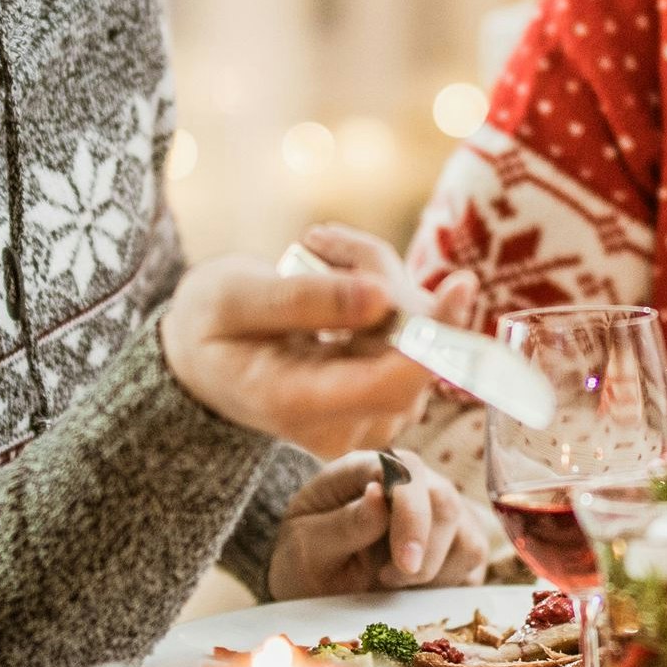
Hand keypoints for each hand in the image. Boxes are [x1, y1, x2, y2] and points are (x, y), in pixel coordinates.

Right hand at [160, 224, 478, 458]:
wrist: (206, 357)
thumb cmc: (211, 323)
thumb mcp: (235, 296)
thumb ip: (302, 299)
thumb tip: (382, 297)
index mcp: (294, 405)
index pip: (387, 386)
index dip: (430, 338)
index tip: (459, 285)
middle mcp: (340, 425)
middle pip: (410, 352)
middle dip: (385, 279)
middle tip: (320, 241)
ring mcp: (367, 416)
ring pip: (417, 337)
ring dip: (382, 278)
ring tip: (318, 252)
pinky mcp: (385, 396)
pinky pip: (414, 335)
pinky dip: (385, 290)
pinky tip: (338, 271)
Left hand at [268, 451, 502, 599]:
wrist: (313, 583)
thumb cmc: (304, 558)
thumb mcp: (304, 547)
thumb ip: (341, 524)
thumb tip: (380, 495)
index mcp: (367, 468)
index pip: (406, 472)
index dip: (412, 516)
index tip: (405, 563)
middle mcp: (411, 480)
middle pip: (445, 502)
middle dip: (426, 554)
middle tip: (389, 581)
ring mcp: (438, 510)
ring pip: (468, 537)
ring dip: (436, 572)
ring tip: (392, 582)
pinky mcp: (456, 541)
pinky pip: (472, 563)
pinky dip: (448, 583)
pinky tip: (412, 588)